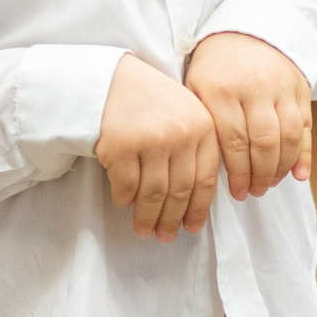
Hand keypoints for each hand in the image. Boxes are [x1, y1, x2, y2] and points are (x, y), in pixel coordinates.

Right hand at [94, 54, 219, 239]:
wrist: (111, 78)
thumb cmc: (149, 100)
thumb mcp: (184, 113)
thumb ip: (197, 147)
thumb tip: (197, 200)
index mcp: (202, 126)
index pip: (206, 179)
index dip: (199, 209)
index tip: (191, 227)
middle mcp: (180, 134)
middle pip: (180, 190)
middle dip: (172, 219)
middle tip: (165, 237)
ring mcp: (151, 139)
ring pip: (153, 193)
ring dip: (148, 217)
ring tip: (144, 230)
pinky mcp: (121, 145)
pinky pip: (126, 185)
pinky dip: (124, 199)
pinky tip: (123, 204)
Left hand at [185, 32, 312, 198]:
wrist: (247, 30)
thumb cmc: (215, 68)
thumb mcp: (197, 87)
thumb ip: (204, 124)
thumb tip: (208, 170)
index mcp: (221, 89)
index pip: (233, 141)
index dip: (237, 173)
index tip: (236, 193)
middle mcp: (254, 87)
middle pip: (263, 142)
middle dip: (259, 175)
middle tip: (254, 192)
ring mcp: (280, 87)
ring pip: (288, 137)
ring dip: (281, 168)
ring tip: (269, 183)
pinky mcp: (300, 88)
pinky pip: (306, 126)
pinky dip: (305, 154)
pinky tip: (300, 175)